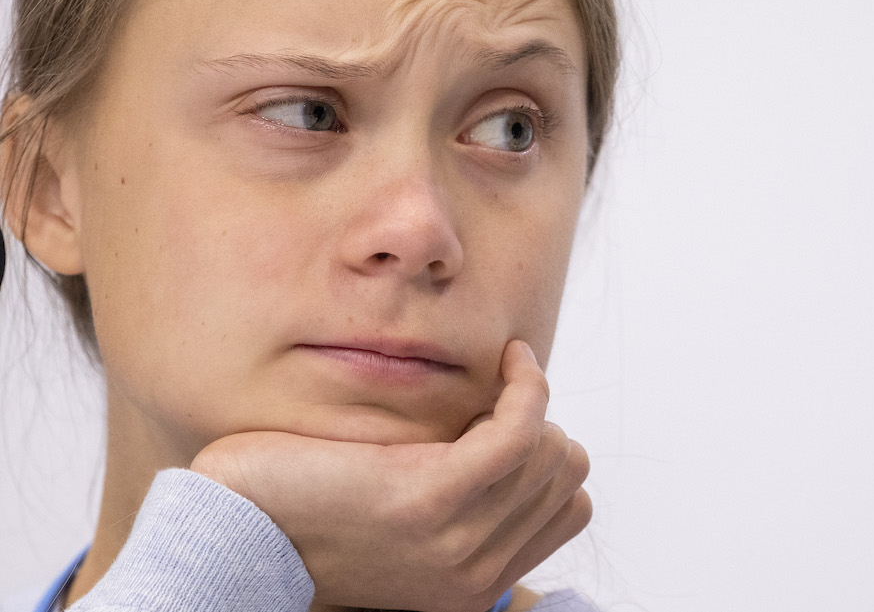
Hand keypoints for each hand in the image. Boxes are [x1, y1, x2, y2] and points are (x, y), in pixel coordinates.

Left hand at [190, 340, 590, 611]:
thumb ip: (460, 510)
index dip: (548, 455)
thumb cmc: (307, 509)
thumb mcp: (403, 526)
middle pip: (566, 473)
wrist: (232, 528)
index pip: (569, 509)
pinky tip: (508, 359)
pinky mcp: (433, 496)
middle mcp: (475, 575)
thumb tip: (506, 449)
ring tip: (499, 378)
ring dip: (533, 401)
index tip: (507, 420)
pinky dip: (527, 383)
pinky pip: (521, 428)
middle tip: (495, 397)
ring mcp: (458, 541)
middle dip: (543, 422)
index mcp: (473, 586)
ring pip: (552, 451)